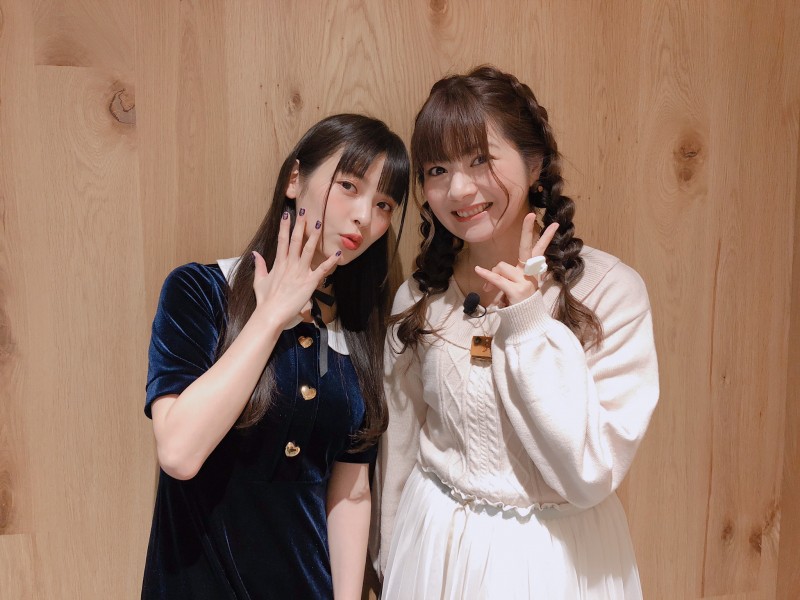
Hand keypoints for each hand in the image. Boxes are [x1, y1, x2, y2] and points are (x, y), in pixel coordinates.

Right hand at [251, 211, 339, 327]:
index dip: (285, 226)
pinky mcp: (309, 282)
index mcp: (279, 263)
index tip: (287, 214)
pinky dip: (330, 261)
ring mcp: (300, 272)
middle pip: (295, 240)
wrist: (271, 313)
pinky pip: (322, 269)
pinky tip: (337, 253)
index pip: (282, 240)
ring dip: (314, 236)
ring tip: (319, 223)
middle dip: (300, 225)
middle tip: (304, 211)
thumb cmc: (265, 299)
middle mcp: (290, 264)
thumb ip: (260, 265)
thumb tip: (255, 254)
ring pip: (308, 250)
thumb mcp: (259, 280)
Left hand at [474, 216, 558, 306]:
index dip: (546, 237)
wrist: (525, 323)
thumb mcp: (512, 287)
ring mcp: (524, 281)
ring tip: (491, 290)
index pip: (540, 251)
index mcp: (531, 271)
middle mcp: (529, 274)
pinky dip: (486, 275)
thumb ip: (501, 277)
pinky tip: (478, 270)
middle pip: (528, 248)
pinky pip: (497, 279)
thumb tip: (484, 275)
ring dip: (492, 276)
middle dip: (528, 230)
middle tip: (530, 215)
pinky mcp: (515, 290)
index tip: (554, 224)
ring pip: (501, 267)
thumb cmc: (518, 304)